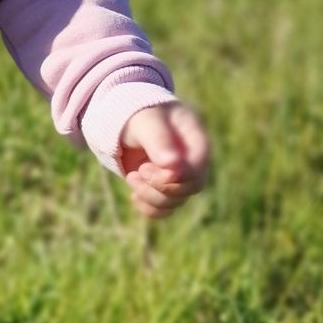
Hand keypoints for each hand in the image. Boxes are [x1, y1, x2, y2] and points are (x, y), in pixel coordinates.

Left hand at [118, 101, 210, 219]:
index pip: (197, 167)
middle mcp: (192, 160)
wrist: (124, 119)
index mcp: (195, 138)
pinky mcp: (165, 187)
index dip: (176, 176)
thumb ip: (159, 140)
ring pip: (176, 201)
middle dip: (161, 186)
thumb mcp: (147, 122)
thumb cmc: (139, 113)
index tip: (146, 167)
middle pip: (191, 188)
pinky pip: (165, 209)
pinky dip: (148, 208)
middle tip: (139, 170)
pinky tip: (134, 196)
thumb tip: (172, 166)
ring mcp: (180, 175)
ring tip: (131, 176)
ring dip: (151, 196)